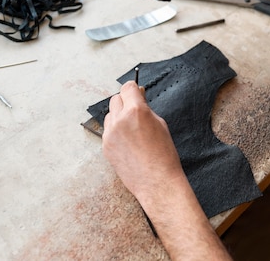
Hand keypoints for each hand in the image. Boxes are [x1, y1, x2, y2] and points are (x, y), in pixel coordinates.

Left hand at [102, 81, 231, 259]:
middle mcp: (120, 120)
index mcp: (137, 111)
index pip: (128, 87)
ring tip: (132, 129)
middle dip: (125, 101)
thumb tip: (138, 97)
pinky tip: (128, 141)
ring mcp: (110, 134)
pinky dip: (116, 131)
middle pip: (116, 99)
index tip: (136, 92)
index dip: (133, 88)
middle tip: (135, 110)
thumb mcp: (160, 124)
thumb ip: (146, 109)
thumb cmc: (164, 154)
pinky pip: (108, 131)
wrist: (157, 182)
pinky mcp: (105, 146)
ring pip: (110, 114)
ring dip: (118, 116)